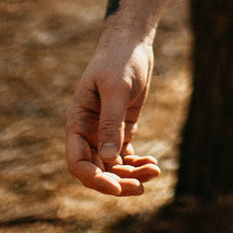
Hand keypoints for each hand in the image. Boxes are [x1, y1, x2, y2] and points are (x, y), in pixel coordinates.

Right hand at [64, 33, 163, 195]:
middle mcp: (88, 132)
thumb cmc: (119, 61)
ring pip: (113, 166)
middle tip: (140, 187)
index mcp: (77, 122)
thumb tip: (109, 158)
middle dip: (117, 181)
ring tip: (154, 172)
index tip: (116, 188)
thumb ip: (111, 123)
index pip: (78, 161)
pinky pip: (125, 156)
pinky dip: (137, 163)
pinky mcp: (121, 129)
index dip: (94, 179)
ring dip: (131, 174)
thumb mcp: (116, 90)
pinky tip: (154, 164)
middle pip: (97, 169)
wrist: (131, 44)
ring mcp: (104, 132)